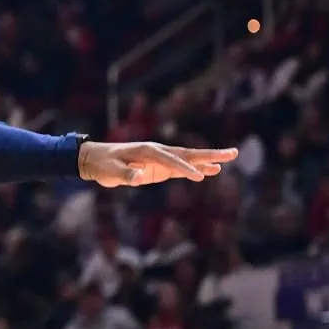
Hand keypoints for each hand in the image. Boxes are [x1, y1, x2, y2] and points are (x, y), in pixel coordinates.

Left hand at [78, 141, 236, 186]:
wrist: (96, 160)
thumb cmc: (103, 164)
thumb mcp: (111, 170)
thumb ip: (125, 173)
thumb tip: (138, 177)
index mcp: (148, 150)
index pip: (171, 161)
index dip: (185, 169)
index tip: (200, 177)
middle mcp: (158, 152)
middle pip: (188, 153)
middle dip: (210, 154)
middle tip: (233, 153)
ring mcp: (160, 159)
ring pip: (189, 159)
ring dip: (209, 160)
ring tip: (229, 159)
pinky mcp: (160, 168)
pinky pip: (182, 169)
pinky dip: (197, 170)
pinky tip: (212, 172)